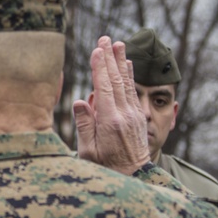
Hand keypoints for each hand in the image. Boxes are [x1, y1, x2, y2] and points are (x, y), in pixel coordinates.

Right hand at [72, 36, 149, 174]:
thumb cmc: (104, 168)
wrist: (132, 178)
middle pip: (117, 80)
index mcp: (110, 122)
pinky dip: (130, 76)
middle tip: (107, 38)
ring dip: (122, 62)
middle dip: (111, 58)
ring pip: (127, 83)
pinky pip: (132, 92)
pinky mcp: (137, 118)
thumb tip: (81, 101)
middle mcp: (124, 115)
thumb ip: (84, 126)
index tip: (97, 50)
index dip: (100, 67)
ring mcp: (133, 115)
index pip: (104, 88)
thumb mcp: (88, 151)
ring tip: (120, 44)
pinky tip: (128, 65)